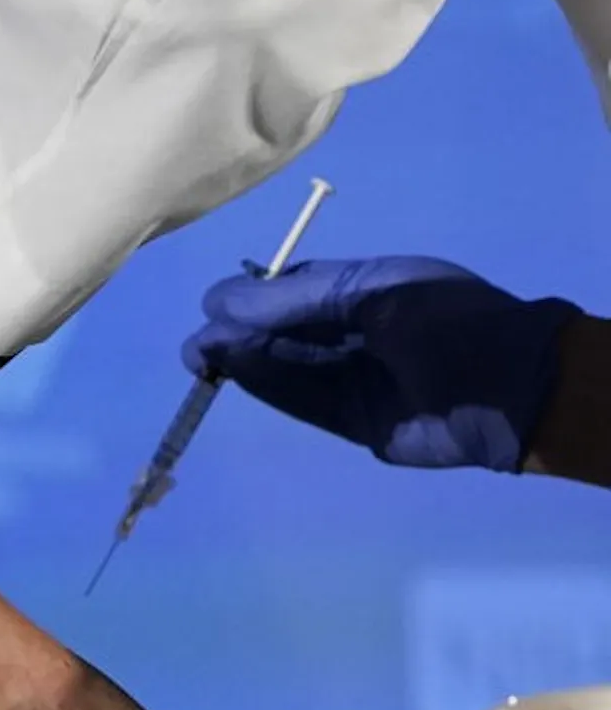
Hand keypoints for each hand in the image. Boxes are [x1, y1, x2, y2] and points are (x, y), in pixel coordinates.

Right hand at [183, 257, 581, 469]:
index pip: (290, 289)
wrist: (508, 386)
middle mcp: (352, 333)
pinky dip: (265, 388)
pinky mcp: (353, 420)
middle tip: (202, 344)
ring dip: (242, 362)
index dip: (250, 296)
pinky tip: (233, 375)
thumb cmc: (445, 320)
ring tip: (202, 358)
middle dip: (236, 332)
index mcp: (361, 291)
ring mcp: (352, 378)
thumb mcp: (370, 290)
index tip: (217, 305)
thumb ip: (296, 298)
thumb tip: (219, 303)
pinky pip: (299, 402)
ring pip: (283, 367)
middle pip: (279, 331)